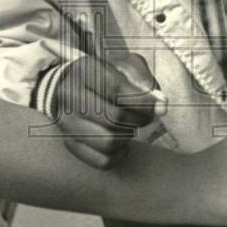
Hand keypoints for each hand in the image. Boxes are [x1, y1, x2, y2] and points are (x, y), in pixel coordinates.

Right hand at [55, 54, 164, 169]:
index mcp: (84, 69)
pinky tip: (120, 141)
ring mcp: (66, 122)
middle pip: (114, 117)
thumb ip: (145, 80)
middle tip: (144, 117)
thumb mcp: (126, 66)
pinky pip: (102, 160)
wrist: (74, 85)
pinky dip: (119, 154)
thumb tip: (160, 105)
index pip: (117, 89)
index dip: (143, 101)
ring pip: (109, 142)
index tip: (158, 106)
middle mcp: (70, 95)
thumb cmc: (107, 75)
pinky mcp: (70, 143)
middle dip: (139, 120)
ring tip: (129, 126)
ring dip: (128, 137)